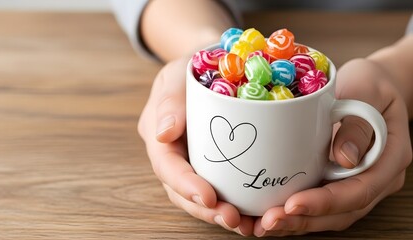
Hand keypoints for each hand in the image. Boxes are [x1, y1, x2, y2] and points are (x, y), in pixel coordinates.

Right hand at [137, 57, 253, 235]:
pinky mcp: (216, 164)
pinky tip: (256, 213)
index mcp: (160, 137)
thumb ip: (169, 101)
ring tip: (248, 225)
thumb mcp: (177, 74)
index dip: (185, 185)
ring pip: (202, 197)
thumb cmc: (193, 67)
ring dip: (223, 214)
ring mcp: (195, 162)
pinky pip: (223, 188)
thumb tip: (163, 134)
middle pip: (182, 192)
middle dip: (206, 209)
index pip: (167, 167)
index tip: (209, 197)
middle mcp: (175, 155)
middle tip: (233, 219)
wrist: (213, 65)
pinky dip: (238, 204)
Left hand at [253, 58, 411, 236]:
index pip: (359, 190)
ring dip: (296, 222)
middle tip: (269, 222)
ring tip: (264, 224)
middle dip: (304, 220)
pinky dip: (295, 212)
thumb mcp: (367, 90)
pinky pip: (319, 203)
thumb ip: (358, 124)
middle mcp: (376, 177)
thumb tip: (344, 159)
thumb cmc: (369, 83)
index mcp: (390, 157)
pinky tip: (268, 213)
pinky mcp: (338, 180)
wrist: (371, 86)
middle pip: (342, 211)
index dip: (325, 202)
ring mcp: (357, 182)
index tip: (292, 204)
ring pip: (329, 214)